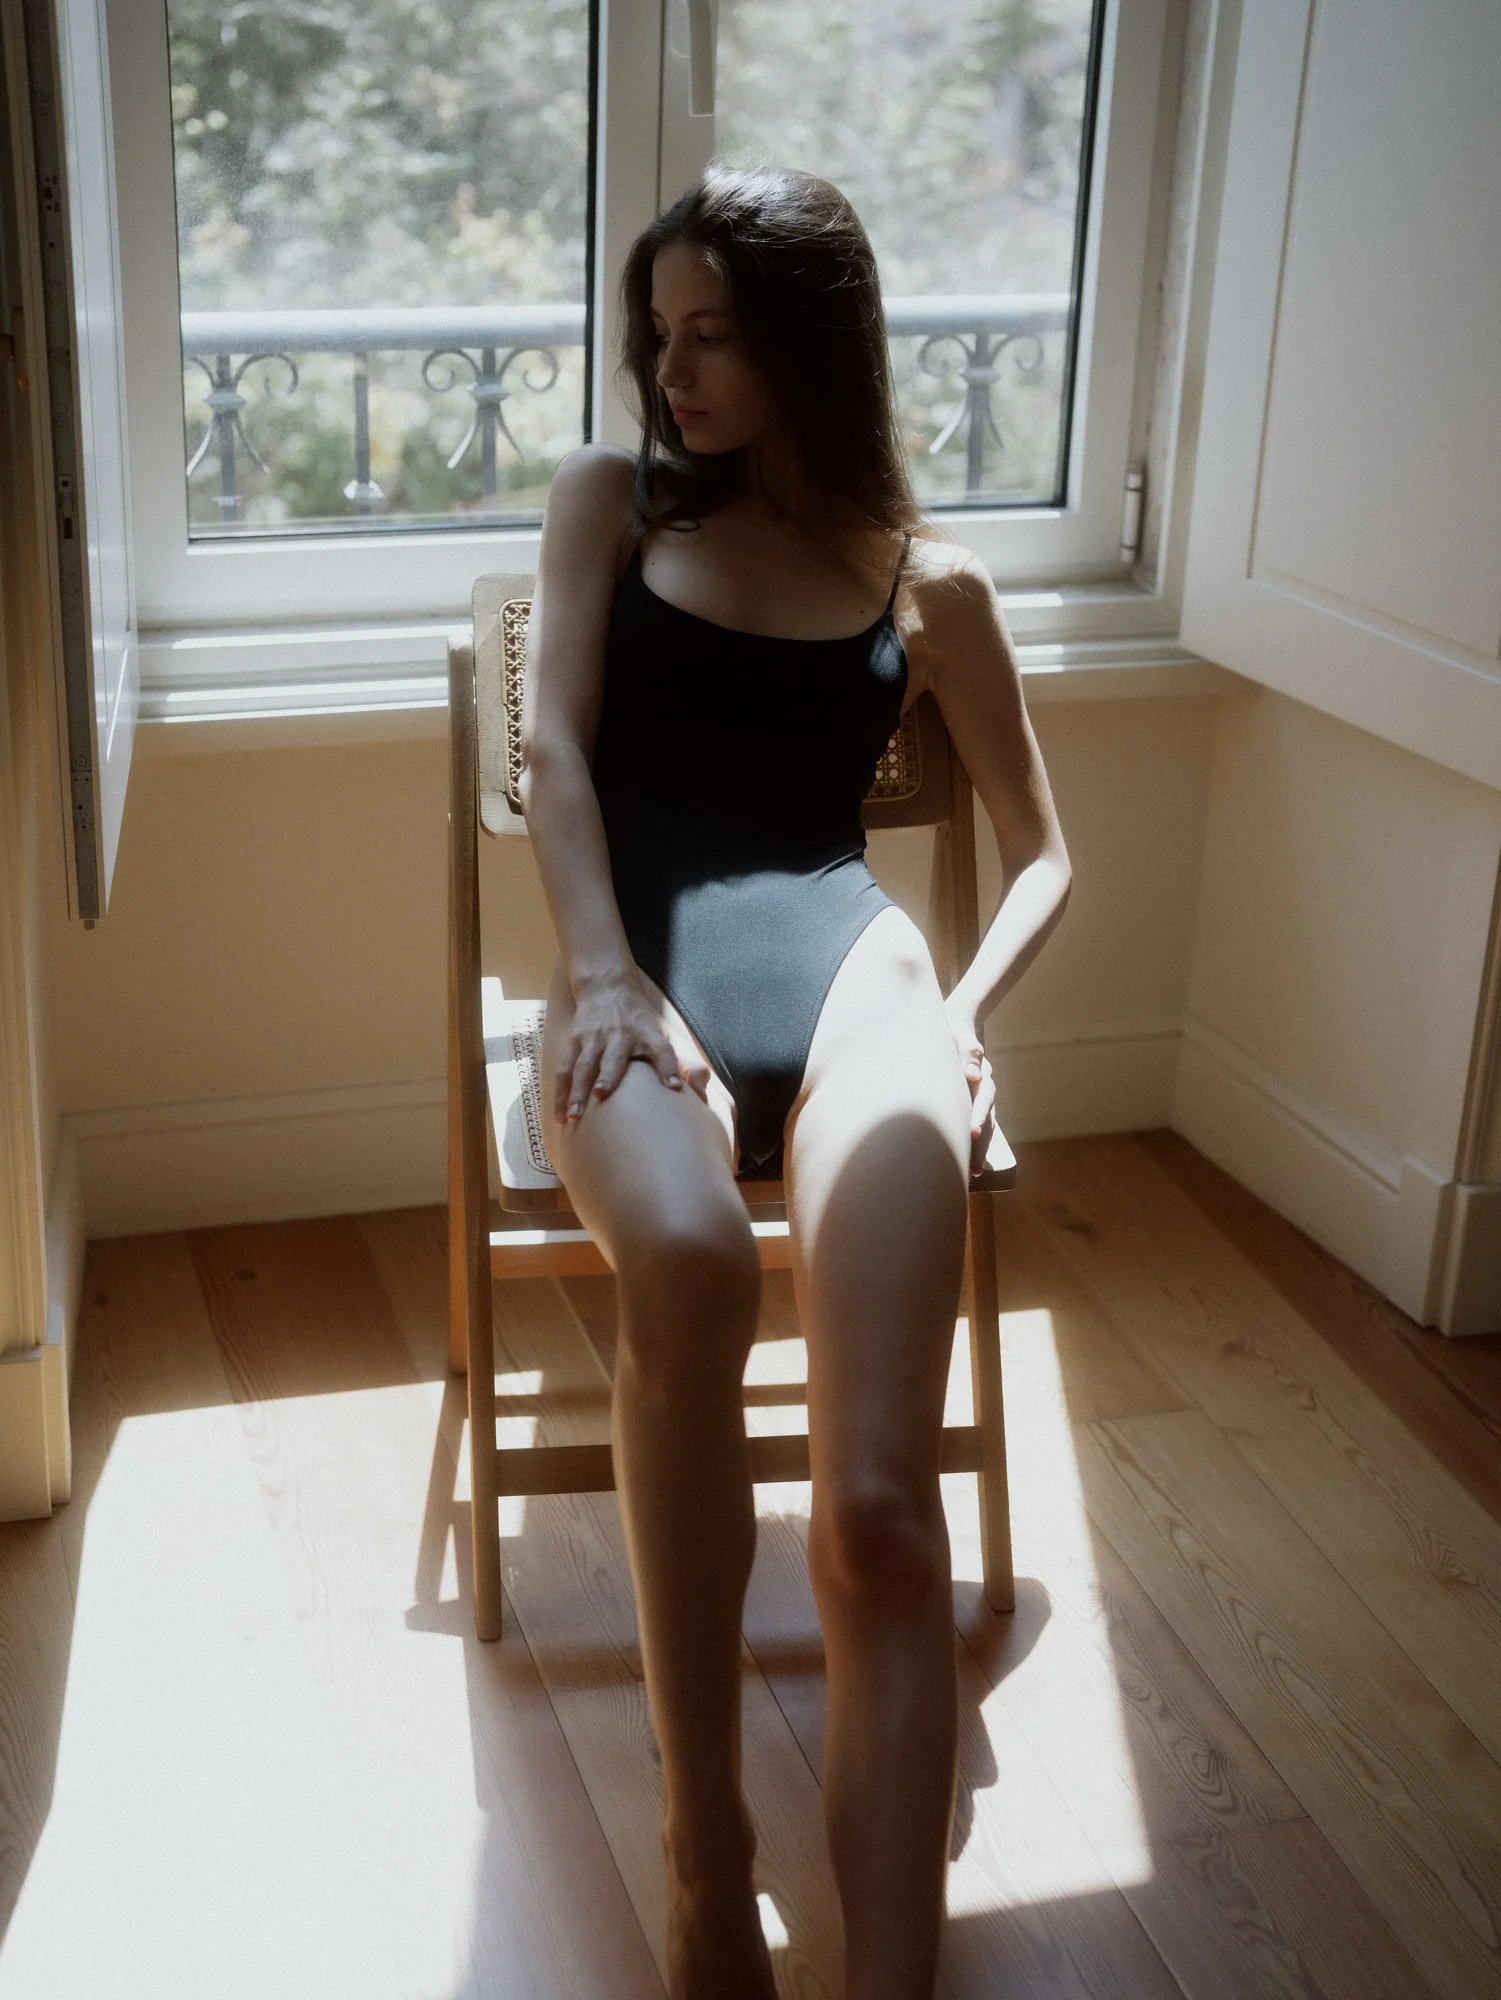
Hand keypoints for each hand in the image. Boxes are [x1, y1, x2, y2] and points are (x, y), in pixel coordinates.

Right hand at [555, 974, 710, 1125]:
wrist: (606, 987)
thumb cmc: (640, 1021)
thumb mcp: (664, 1034)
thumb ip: (685, 1063)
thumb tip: (702, 1093)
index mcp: (648, 1034)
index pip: (663, 1048)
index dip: (670, 1066)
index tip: (675, 1086)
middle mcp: (620, 1035)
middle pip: (614, 1056)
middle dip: (607, 1075)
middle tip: (602, 1094)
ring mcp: (593, 1038)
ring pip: (582, 1065)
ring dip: (577, 1090)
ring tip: (573, 1116)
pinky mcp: (573, 1042)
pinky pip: (564, 1070)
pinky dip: (560, 1094)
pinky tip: (560, 1117)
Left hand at [947, 1004, 995, 1181]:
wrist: (957, 1025)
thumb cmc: (953, 1030)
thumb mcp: (958, 1035)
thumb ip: (967, 1051)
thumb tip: (974, 1074)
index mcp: (981, 1075)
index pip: (983, 1098)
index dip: (979, 1115)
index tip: (973, 1132)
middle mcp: (983, 1089)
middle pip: (987, 1119)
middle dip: (981, 1144)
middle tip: (973, 1167)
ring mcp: (977, 1098)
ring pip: (983, 1126)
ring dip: (978, 1149)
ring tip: (972, 1173)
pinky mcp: (967, 1103)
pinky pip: (973, 1125)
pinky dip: (971, 1143)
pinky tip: (964, 1162)